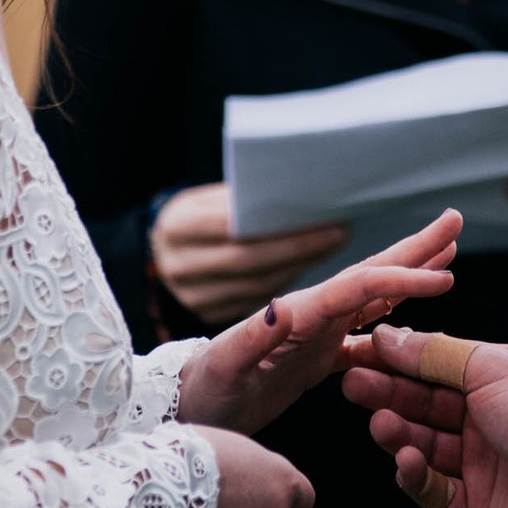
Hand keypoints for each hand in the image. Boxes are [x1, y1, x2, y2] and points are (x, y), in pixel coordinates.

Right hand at [152, 182, 350, 325]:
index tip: (324, 216)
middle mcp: (179, 264)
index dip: (281, 225)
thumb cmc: (202, 213)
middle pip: (249, 260)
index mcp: (178, 226)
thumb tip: (305, 194)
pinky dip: (286, 284)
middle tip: (339, 233)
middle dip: (299, 247)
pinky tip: (310, 269)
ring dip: (299, 267)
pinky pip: (255, 301)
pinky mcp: (206, 313)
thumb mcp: (213, 197)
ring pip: (256, 285)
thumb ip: (247, 199)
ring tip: (332, 248)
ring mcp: (192, 295)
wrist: (168, 247)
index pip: (235, 227)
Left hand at [177, 210, 461, 434]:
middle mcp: (313, 315)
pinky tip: (415, 328)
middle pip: (374, 274)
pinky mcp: (314, 359)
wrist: (187, 407)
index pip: (360, 287)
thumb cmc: (204, 389)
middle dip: (415, 250)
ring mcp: (316, 334)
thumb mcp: (226, 366)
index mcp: (300, 313)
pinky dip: (393, 330)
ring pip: (375, 300)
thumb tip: (282, 307)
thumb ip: (255, 338)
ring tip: (446, 257)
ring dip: (409, 276)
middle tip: (454, 220)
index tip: (445, 277)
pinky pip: (364, 342)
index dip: (402, 278)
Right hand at [339, 323, 507, 507]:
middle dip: (387, 395)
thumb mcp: (489, 366)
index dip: (396, 361)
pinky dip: (417, 478)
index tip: (359, 352)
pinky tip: (407, 463)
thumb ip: (434, 354)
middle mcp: (484, 419)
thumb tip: (389, 335)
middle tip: (351, 385)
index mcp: (492, 379)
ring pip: (424, 446)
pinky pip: (436, 492)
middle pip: (422, 406)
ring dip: (399, 436)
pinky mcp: (477, 503)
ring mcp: (480, 462)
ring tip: (381, 426)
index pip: (432, 367)